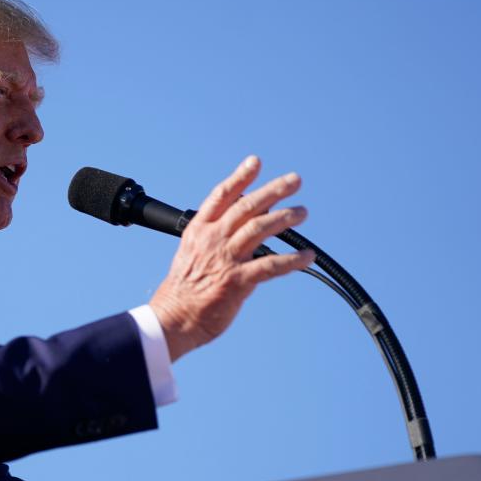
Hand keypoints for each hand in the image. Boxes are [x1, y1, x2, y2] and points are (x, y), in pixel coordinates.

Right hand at [149, 156, 314, 361]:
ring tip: (302, 212)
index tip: (255, 162)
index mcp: (199, 231)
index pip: (221, 196)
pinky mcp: (237, 281)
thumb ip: (214, 240)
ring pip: (260, 228)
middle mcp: (212, 240)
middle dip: (273, 190)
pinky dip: (293, 260)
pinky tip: (308, 256)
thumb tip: (242, 230)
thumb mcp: (191, 255)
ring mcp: (225, 259)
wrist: (172, 319)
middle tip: (294, 181)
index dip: (240, 177)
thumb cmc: (183, 292)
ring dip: (285, 218)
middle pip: (247, 206)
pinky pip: (271, 266)